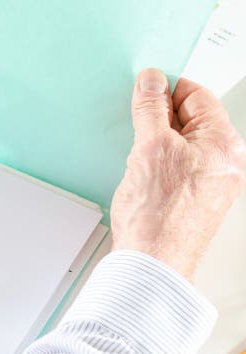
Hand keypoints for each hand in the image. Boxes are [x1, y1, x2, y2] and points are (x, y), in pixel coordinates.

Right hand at [111, 68, 245, 279]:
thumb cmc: (158, 217)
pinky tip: (141, 181)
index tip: (142, 92)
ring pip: (178, 146)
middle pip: (188, 121)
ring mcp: (210, 183)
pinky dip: (155, 168)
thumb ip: (150, 109)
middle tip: (136, 133)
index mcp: (225, 143)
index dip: (166, 90)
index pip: (196, 95)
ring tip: (138, 163)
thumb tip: (152, 82)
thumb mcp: (149, 148)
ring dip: (153, 146)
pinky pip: (174, 170)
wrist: (152, 263)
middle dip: (157, 122)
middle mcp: (225, 162)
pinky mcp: (193, 200)